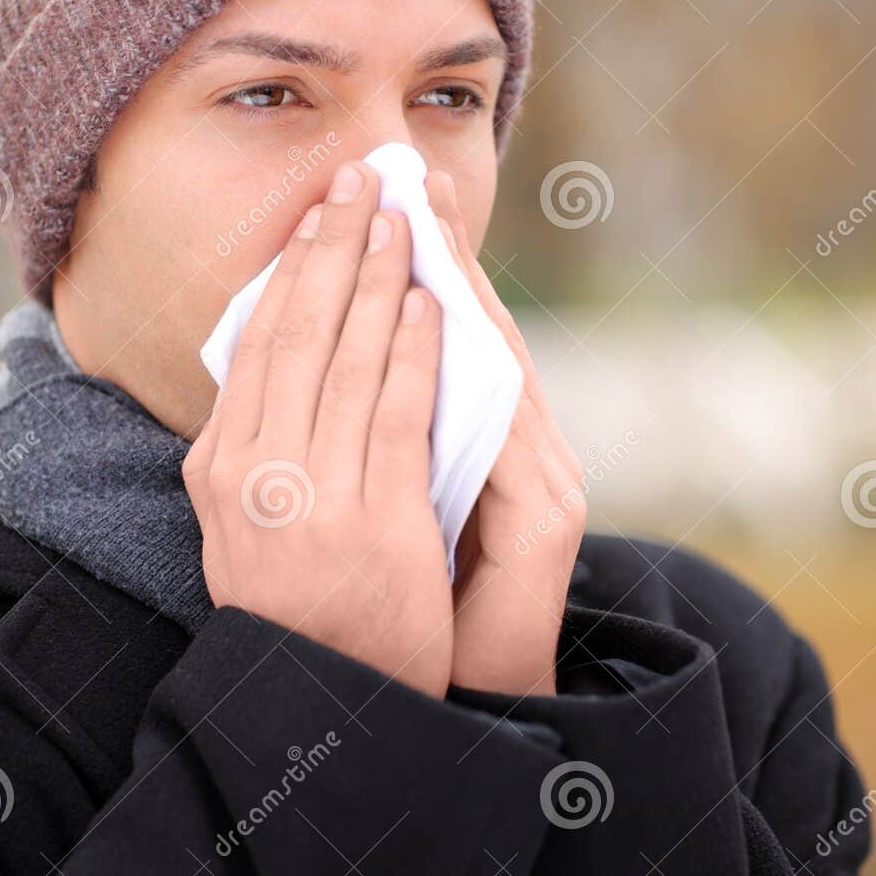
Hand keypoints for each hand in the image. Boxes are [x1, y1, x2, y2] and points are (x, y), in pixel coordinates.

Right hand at [183, 161, 453, 699]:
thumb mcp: (244, 529)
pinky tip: (432, 303)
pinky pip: (398, 414)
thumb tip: (265, 364)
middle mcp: (253, 475)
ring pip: (349, 359)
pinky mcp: (375, 522)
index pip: (257, 345)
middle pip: (298, 333)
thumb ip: (253, 453)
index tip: (319, 215)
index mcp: (218, 470)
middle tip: (363, 181)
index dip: (292, 270)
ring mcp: (312, 499)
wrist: (330, 702)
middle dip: (335, 246)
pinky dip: (416, 351)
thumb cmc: (298, 609)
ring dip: (381, 278)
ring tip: (403, 218)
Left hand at [425, 171, 586, 698]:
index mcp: (490, 448)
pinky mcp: (547, 514)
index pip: (445, 341)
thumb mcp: (397, 511)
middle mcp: (525, 450)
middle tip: (393, 173)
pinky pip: (498, 422)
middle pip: (476, 330)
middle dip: (429, 249)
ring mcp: (543, 478)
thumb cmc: (423, 609)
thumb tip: (329, 370)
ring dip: (449, 280)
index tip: (377, 200)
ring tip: (411, 213)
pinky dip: (462, 362)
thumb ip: (388, 442)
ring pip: (494, 357)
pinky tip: (431, 309)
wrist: (469, 702)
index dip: (414, 269)